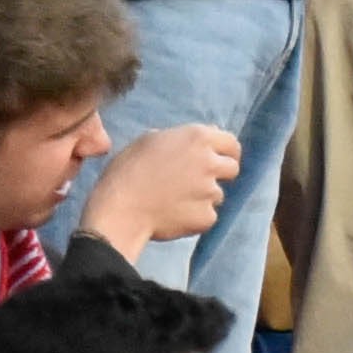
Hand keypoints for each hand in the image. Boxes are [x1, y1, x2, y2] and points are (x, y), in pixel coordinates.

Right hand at [82, 121, 241, 257]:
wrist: (119, 210)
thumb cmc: (127, 172)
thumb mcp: (150, 140)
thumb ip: (182, 137)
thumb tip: (207, 135)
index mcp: (198, 138)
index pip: (231, 143)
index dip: (225, 152)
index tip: (217, 160)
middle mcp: (209, 162)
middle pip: (232, 169)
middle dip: (219, 175)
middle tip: (197, 182)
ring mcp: (210, 191)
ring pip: (218, 195)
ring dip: (203, 197)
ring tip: (175, 200)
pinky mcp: (206, 217)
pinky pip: (208, 216)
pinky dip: (195, 217)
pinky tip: (174, 215)